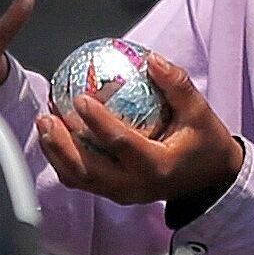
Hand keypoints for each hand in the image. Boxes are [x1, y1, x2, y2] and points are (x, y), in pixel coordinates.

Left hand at [37, 51, 242, 212]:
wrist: (209, 180)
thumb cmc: (204, 142)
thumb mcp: (199, 112)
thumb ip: (177, 85)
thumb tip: (151, 59)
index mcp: (157, 166)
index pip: (121, 144)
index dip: (98, 122)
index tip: (80, 98)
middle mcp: (136, 185)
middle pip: (89, 169)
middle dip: (62, 144)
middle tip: (48, 116)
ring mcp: (123, 194)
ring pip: (80, 179)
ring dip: (56, 153)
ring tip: (44, 124)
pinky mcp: (114, 194)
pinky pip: (82, 181)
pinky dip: (63, 161)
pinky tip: (53, 138)